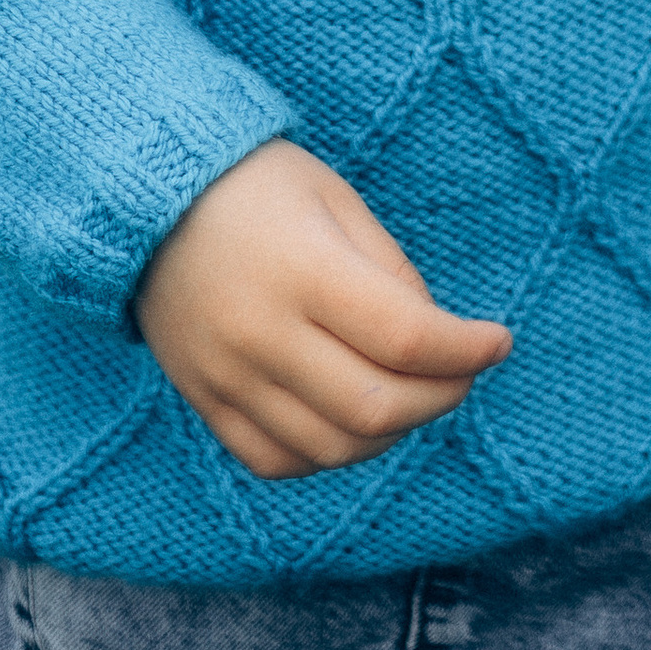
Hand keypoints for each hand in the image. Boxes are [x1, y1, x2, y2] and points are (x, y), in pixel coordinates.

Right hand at [134, 139, 510, 479]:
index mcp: (305, 271)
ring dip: (391, 435)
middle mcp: (263, 335)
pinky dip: (328, 455)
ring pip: (329, 447)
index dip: (464, 349)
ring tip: (417, 396)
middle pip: (373, 407)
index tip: (498, 342)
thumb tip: (434, 339)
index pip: (404, 336)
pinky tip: (355, 423)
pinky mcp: (205, 403)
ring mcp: (228, 378)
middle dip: (440, 399)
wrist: (152, 205)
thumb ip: (390, 270)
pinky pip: (275, 460)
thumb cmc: (261, 188)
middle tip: (466, 375)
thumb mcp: (338, 200)